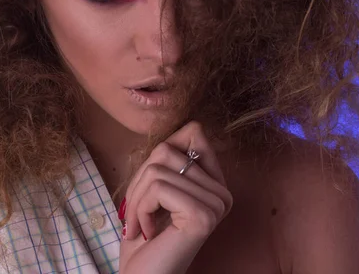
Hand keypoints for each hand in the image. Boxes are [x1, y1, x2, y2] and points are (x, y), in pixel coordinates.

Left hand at [118, 121, 232, 273]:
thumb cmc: (143, 234)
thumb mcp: (154, 187)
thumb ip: (169, 158)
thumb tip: (191, 124)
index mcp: (214, 183)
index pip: (193, 132)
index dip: (160, 151)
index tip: (150, 187)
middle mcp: (223, 193)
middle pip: (167, 149)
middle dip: (139, 180)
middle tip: (136, 212)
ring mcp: (217, 204)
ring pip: (158, 167)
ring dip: (136, 197)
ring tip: (139, 224)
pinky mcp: (203, 214)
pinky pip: (159, 187)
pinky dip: (140, 208)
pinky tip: (146, 232)